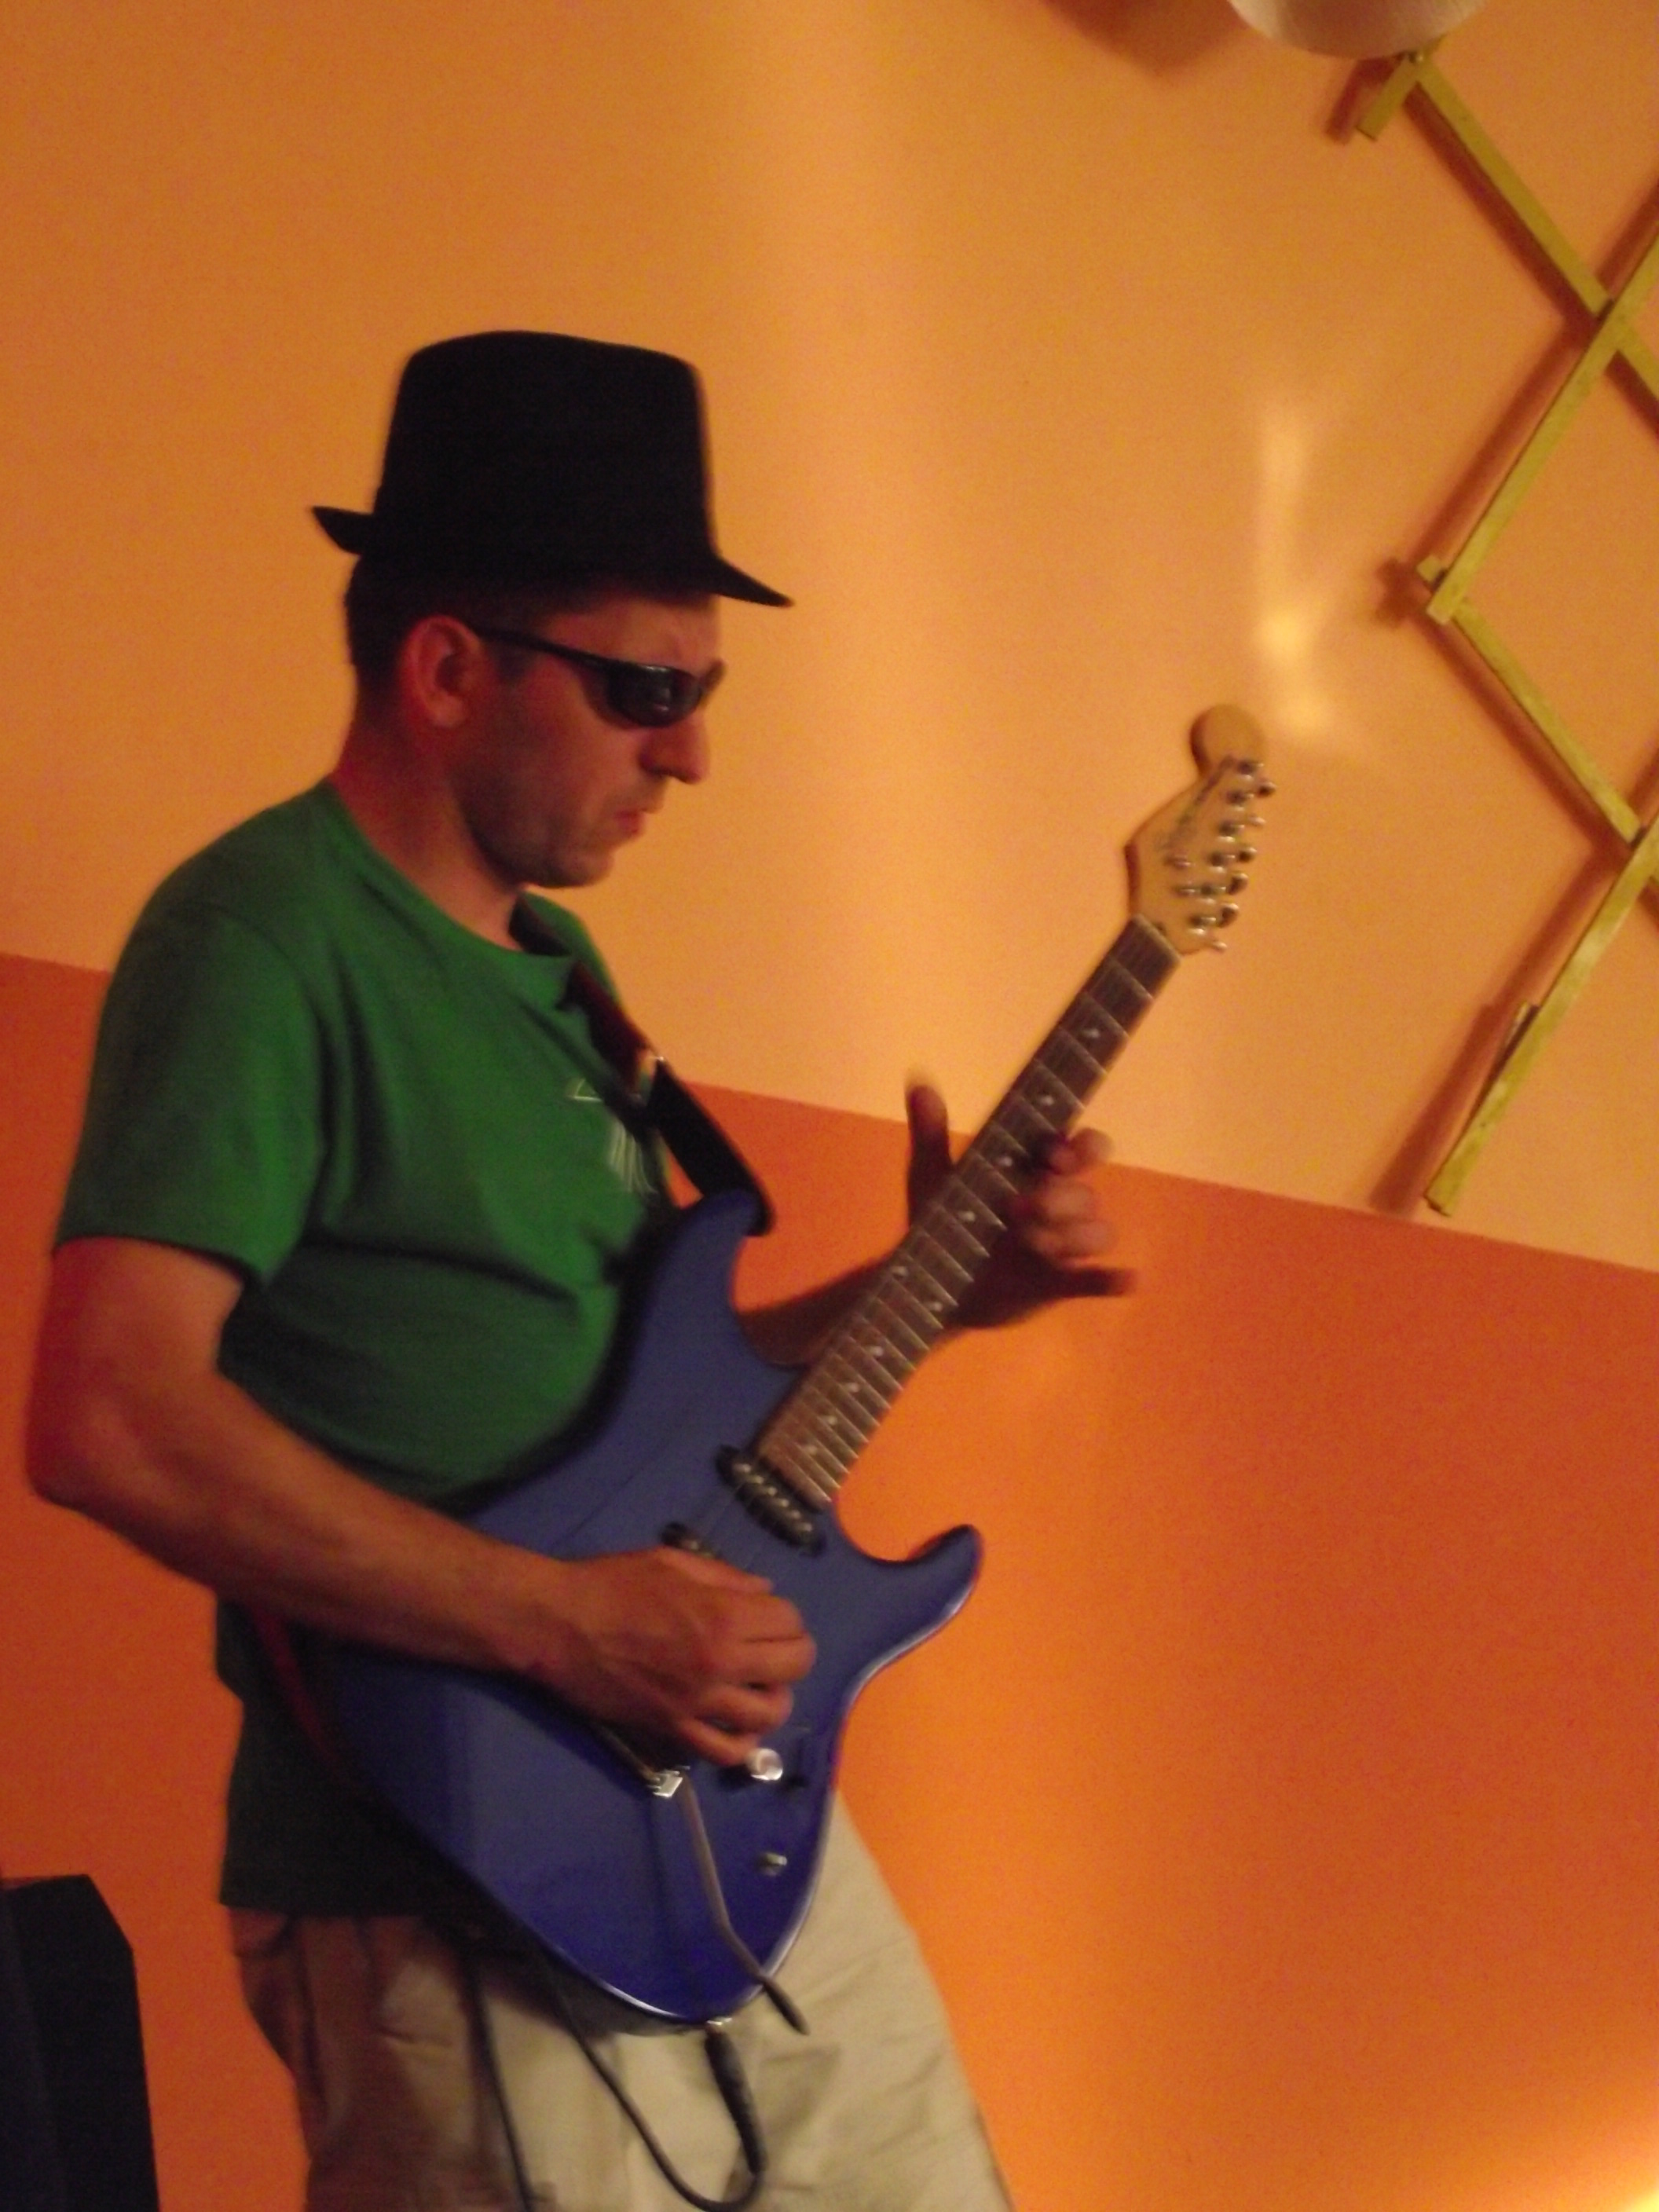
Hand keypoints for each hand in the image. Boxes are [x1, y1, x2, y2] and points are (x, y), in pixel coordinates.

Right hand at [536, 1547, 815, 1765]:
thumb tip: (765, 1590)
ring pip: (768, 1714)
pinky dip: (742, 1744)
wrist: (558, 1625)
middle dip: (793, 1653)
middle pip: (793, 1666)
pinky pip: (724, 1752)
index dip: (785, 1616)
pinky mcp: (673, 1729)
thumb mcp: (673, 1563)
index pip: (790, 1621)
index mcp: (723, 1615)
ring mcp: (698, 1702)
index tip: (770, 1615)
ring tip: (760, 1687)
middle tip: (774, 1648)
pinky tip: (739, 1726)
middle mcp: (720, 1663)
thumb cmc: (611, 1584)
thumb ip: (726, 1577)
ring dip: (774, 1698)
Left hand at [905, 1081, 1125, 1327]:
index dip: (1079, 1148)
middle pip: (1086, 1192)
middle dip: (1063, 1197)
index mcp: (1035, 1172)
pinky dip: (1112, 1279)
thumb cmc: (942, 1220)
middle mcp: (1056, 1204)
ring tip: (1033, 1244)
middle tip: (1024, 1205)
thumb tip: (919, 1083)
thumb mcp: (932, 1175)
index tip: (1054, 1155)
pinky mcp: (1059, 1282)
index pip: (1079, 1149)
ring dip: (1071, 1236)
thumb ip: (931, 1132)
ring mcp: (1061, 1244)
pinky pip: (1096, 1279)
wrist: (928, 1281)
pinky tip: (1124, 1278)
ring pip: (1098, 1231)